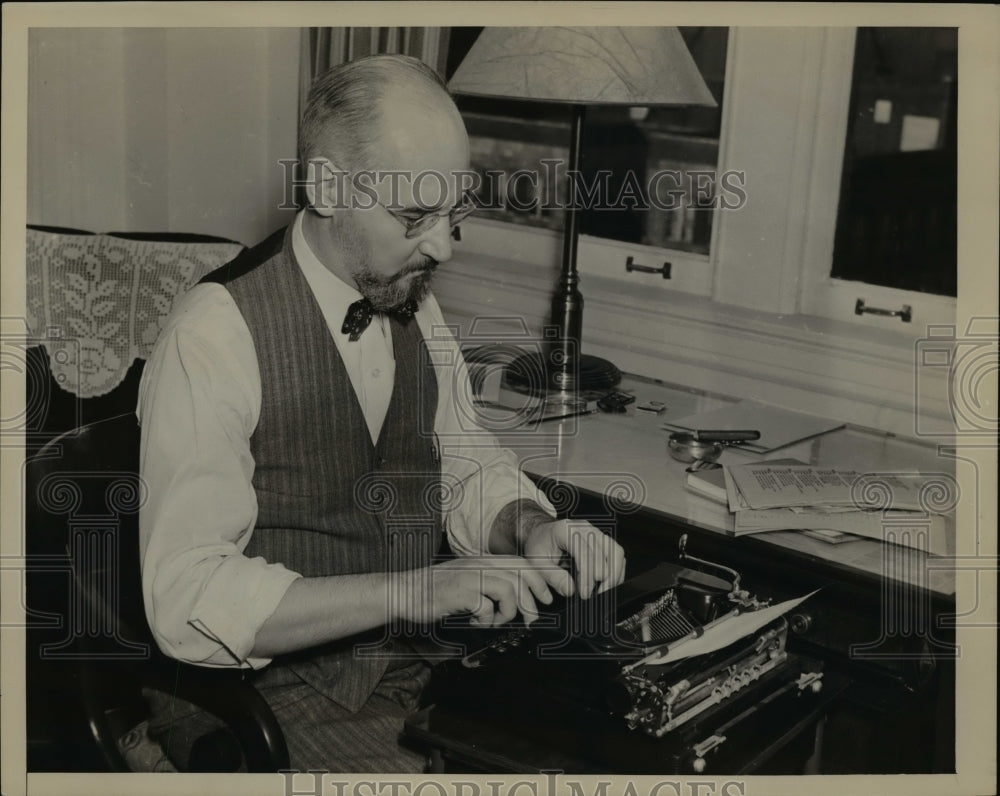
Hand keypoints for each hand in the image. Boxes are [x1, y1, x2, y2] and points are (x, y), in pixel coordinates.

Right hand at [392, 557, 553, 626]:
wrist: (405, 592)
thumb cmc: (437, 590)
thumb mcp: (468, 579)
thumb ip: (490, 584)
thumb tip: (520, 600)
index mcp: (483, 560)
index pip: (522, 563)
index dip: (541, 579)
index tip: (549, 598)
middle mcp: (479, 564)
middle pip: (520, 574)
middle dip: (532, 599)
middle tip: (530, 620)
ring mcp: (470, 576)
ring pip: (508, 589)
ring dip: (507, 612)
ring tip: (495, 622)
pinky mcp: (459, 592)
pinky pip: (485, 606)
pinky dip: (485, 620)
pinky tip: (474, 623)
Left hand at [522, 519, 625, 598]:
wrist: (541, 533)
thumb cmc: (539, 545)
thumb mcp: (536, 563)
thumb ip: (552, 577)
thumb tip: (570, 589)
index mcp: (565, 530)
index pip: (584, 553)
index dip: (586, 577)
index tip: (584, 594)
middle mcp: (583, 528)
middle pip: (603, 553)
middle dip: (600, 579)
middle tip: (592, 596)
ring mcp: (595, 531)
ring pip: (615, 552)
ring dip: (613, 575)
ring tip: (603, 591)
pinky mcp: (602, 538)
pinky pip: (617, 553)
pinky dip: (616, 570)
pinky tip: (608, 583)